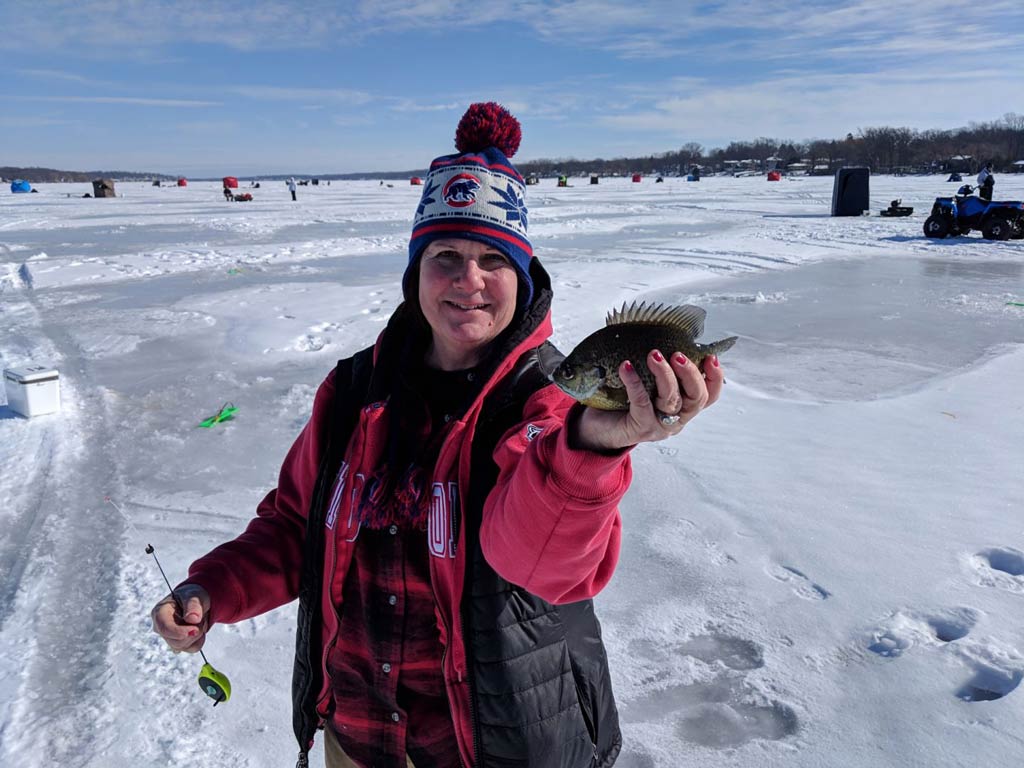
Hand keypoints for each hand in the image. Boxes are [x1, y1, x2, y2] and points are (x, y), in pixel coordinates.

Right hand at [151, 583, 210, 653]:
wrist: (196, 602)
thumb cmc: (192, 596)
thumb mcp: (194, 595)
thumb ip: (193, 605)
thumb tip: (193, 619)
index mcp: (159, 612)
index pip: (164, 628)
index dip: (179, 632)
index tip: (195, 630)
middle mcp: (160, 627)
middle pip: (175, 641)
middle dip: (193, 631)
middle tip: (201, 617)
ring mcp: (168, 637)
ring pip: (184, 646)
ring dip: (198, 634)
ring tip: (199, 620)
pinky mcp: (177, 644)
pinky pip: (192, 648)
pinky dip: (200, 639)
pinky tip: (198, 628)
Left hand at [573, 350, 723, 450]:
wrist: (596, 427)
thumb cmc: (623, 400)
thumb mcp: (648, 381)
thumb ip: (660, 367)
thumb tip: (662, 333)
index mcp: (684, 406)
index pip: (710, 395)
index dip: (715, 377)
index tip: (710, 357)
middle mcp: (677, 418)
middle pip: (697, 397)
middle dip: (690, 373)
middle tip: (677, 355)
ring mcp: (660, 425)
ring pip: (672, 400)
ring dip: (665, 374)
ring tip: (653, 355)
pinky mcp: (641, 428)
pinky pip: (642, 403)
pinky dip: (635, 382)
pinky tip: (626, 367)